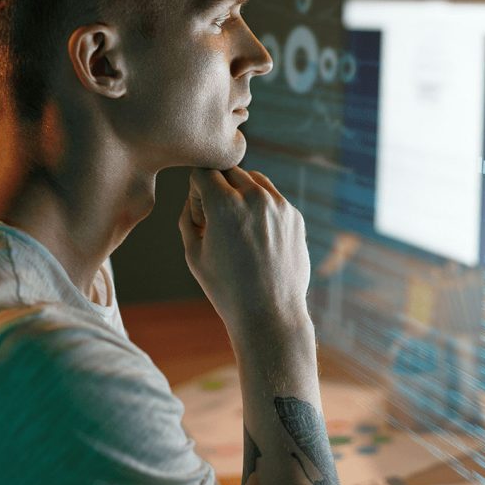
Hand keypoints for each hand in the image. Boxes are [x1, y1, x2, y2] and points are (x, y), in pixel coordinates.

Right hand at [179, 167, 310, 340]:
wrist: (270, 313)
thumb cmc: (226, 288)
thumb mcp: (193, 253)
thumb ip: (189, 215)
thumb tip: (196, 194)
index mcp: (225, 205)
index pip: (203, 171)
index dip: (196, 191)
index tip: (200, 217)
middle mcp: (255, 197)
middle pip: (228, 171)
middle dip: (217, 189)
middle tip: (217, 222)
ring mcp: (279, 205)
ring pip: (253, 179)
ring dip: (240, 193)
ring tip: (237, 227)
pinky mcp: (295, 216)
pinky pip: (272, 197)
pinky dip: (261, 207)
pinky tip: (257, 238)